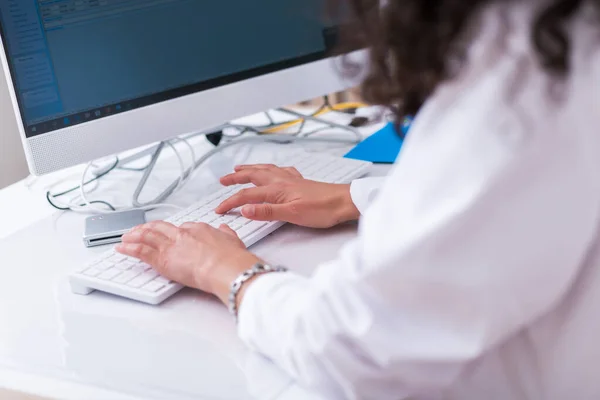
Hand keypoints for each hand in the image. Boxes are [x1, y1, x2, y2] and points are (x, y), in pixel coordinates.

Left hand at [116, 221, 260, 302]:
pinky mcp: (162, 259)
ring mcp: (171, 245)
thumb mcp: (233, 241)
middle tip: (140, 231)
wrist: (225, 267)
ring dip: (134, 236)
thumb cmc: (231, 258)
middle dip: (148, 228)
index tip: (169, 234)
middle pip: (160, 227)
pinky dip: (129, 248)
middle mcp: (183, 233)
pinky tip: (121, 248)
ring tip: (126, 237)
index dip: (173, 231)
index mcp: (199, 229)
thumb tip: (225, 229)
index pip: (182, 227)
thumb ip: (226, 234)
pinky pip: (140, 251)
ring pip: (147, 236)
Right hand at [215, 164, 359, 228]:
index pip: (247, 196)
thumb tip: (245, 210)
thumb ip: (267, 212)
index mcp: (276, 189)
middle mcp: (281, 181)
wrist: (344, 202)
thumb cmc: (322, 209)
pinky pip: (280, 170)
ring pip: (265, 170)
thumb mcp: (292, 214)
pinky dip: (270, 169)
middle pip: (252, 176)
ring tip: (240, 169)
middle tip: (223, 180)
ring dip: (250, 169)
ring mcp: (291, 179)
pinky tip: (274, 170)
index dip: (230, 202)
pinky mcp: (300, 182)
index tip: (219, 209)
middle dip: (236, 178)